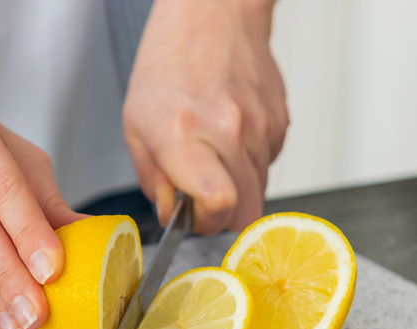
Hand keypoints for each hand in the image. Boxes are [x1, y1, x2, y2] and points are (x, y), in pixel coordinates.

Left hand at [123, 0, 288, 233]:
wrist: (216, 14)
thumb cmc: (170, 63)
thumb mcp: (136, 124)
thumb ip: (153, 179)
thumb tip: (173, 214)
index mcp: (184, 131)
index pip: (219, 202)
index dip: (207, 221)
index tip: (192, 214)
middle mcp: (229, 129)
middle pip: (245, 212)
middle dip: (221, 214)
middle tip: (200, 194)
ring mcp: (261, 126)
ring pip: (259, 192)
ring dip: (236, 187)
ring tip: (213, 153)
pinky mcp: (280, 122)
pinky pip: (268, 166)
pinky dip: (250, 164)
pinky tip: (231, 136)